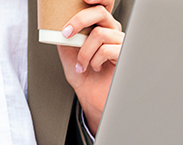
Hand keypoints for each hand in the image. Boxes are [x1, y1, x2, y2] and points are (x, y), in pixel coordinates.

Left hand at [57, 0, 123, 136]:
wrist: (92, 97)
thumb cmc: (84, 76)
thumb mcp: (67, 53)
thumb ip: (65, 36)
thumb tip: (58, 23)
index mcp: (100, 26)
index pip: (103, 4)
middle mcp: (113, 31)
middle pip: (100, 12)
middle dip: (79, 20)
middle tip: (66, 33)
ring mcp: (120, 43)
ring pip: (99, 34)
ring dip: (84, 51)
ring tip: (82, 64)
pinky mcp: (124, 56)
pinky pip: (106, 49)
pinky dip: (95, 59)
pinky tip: (94, 67)